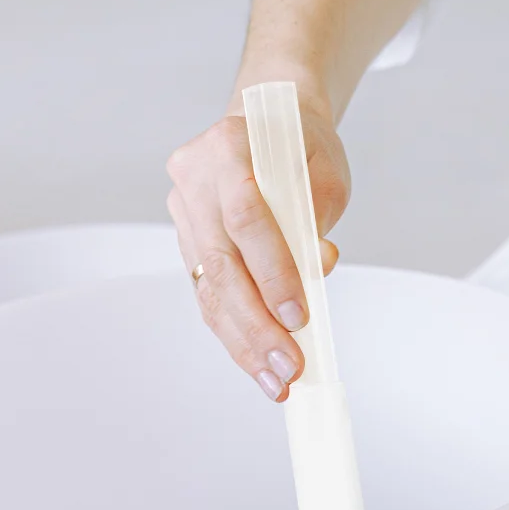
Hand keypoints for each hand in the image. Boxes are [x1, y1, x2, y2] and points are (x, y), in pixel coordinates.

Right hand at [166, 93, 349, 400]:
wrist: (269, 127)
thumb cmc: (302, 147)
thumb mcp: (324, 171)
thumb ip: (318, 214)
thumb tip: (318, 266)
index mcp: (226, 147)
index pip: (247, 217)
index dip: (273, 271)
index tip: (300, 315)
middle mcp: (193, 180)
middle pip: (221, 264)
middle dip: (257, 325)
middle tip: (288, 369)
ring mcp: (184, 214)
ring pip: (210, 290)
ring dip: (244, 342)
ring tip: (276, 383)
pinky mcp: (188, 243)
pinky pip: (209, 296)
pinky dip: (235, 333)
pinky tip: (258, 365)